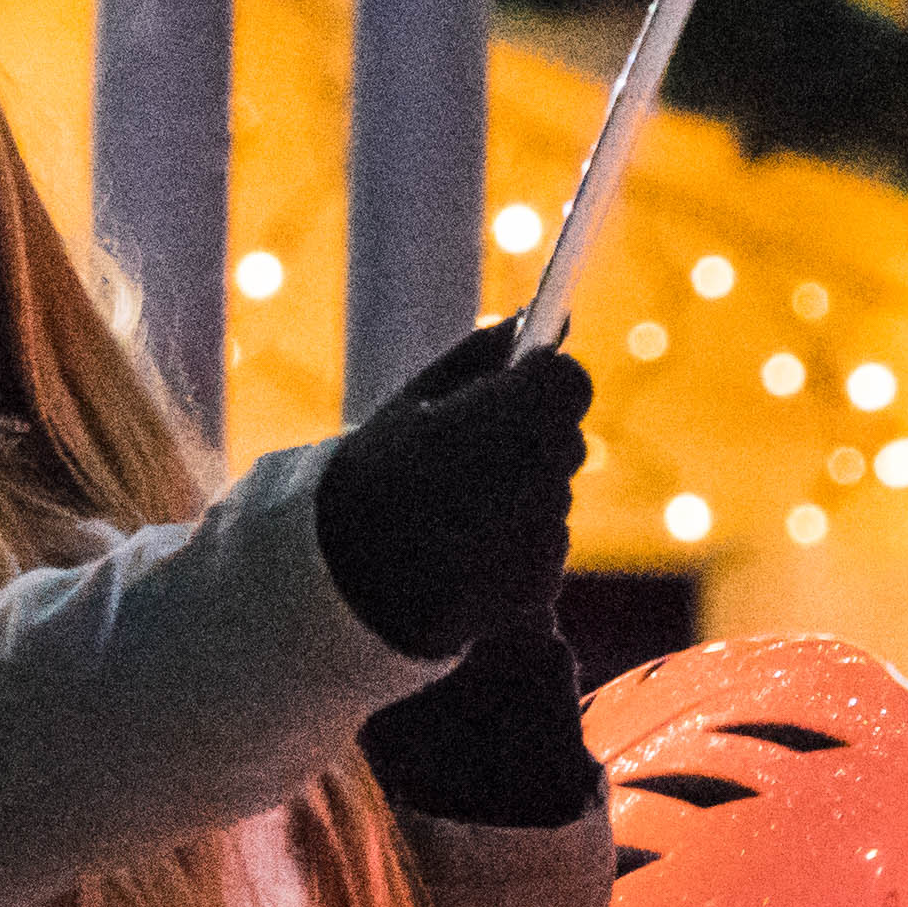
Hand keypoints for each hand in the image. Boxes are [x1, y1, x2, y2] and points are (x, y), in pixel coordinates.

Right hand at [315, 321, 592, 658]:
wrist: (339, 584)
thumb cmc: (372, 479)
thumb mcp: (414, 402)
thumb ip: (482, 356)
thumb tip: (538, 318)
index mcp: (503, 422)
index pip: (568, 381)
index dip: (543, 381)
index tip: (515, 388)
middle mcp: (535, 480)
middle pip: (565, 441)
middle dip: (530, 441)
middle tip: (468, 456)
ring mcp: (540, 542)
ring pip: (553, 498)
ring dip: (521, 497)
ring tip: (452, 514)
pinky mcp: (539, 588)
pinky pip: (544, 548)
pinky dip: (516, 548)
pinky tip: (463, 552)